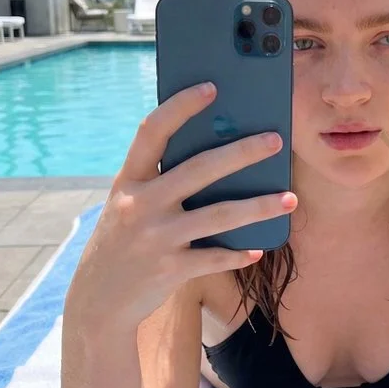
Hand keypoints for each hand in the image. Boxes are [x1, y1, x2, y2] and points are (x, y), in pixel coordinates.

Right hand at [66, 82, 296, 329]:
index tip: (211, 87)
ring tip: (290, 198)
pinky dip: (239, 253)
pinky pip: (215, 258)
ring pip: (219, 216)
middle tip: (275, 140)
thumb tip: (220, 152)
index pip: (152, 131)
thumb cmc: (124, 239)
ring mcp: (156, 238)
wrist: (98, 299)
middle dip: (242, 152)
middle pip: (199, 169)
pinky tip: (260, 248)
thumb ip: (161, 180)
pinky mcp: (170, 270)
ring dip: (259, 206)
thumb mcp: (130, 203)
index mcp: (128, 180)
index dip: (180, 106)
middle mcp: (140, 205)